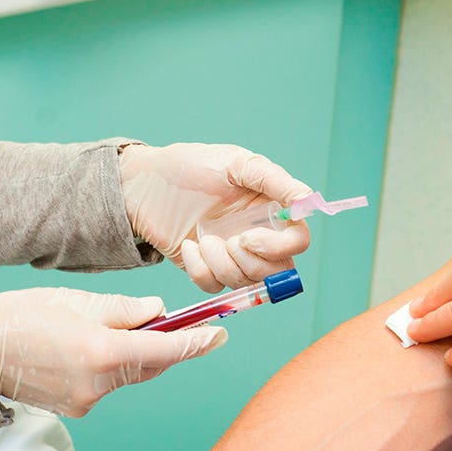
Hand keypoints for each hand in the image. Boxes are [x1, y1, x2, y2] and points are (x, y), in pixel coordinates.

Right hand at [0, 287, 224, 416]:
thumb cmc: (20, 317)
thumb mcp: (75, 301)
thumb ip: (123, 309)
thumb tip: (158, 311)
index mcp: (102, 352)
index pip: (164, 348)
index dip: (196, 342)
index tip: (220, 334)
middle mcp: (98, 383)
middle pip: (151, 365)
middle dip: (168, 346)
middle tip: (186, 326)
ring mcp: (87, 401)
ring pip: (130, 375)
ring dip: (136, 355)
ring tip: (115, 329)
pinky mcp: (76, 408)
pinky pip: (108, 385)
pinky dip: (112, 367)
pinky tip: (92, 349)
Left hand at [119, 143, 312, 291]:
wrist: (143, 184)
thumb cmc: (190, 165)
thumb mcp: (236, 163)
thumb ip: (275, 180)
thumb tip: (309, 200)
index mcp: (269, 210)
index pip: (297, 242)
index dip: (281, 247)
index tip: (251, 238)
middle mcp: (256, 235)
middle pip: (278, 271)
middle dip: (252, 262)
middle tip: (229, 242)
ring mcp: (231, 255)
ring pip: (246, 282)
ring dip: (223, 264)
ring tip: (202, 238)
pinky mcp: (207, 268)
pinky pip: (215, 287)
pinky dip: (201, 270)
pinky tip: (188, 247)